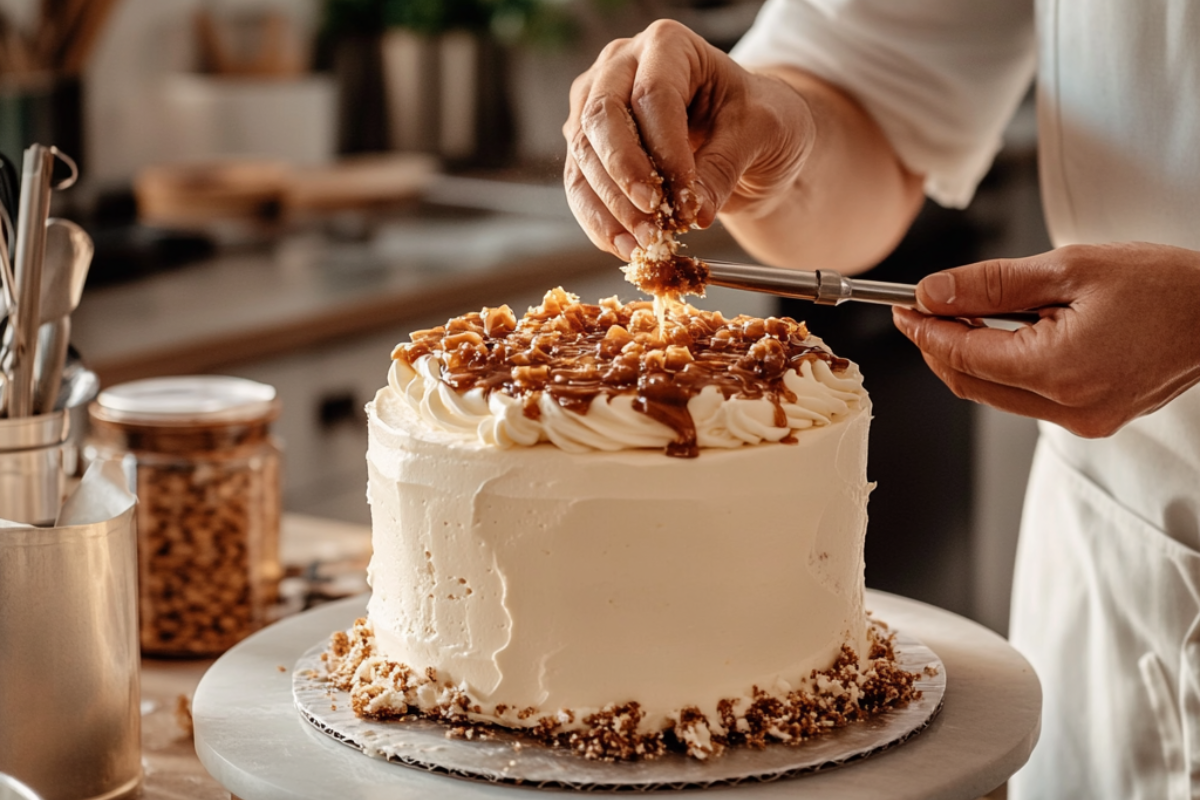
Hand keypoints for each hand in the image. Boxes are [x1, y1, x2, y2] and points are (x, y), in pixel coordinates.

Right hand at [563, 20, 813, 259]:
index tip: (685, 194)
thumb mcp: (762, 132)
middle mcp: (621, 68)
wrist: (748, 138)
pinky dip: (600, 224)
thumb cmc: (757, 118)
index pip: (653, 94)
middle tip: (652, 217)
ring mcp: (596, 107)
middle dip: (624, 175)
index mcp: (669, 46)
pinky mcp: (588, 149)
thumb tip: (691, 212)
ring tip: (644, 244)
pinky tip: (626, 248)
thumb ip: (725, 166)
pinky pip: (581, 189)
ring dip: (610, 208)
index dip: (665, 148)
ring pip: (583, 158)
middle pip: (602, 118)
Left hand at [891, 242, 1199, 437]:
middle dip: (938, 345)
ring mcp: (1082, 419)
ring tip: (962, 313)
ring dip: (969, 356)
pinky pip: (1027, 397)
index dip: (924, 330)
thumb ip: (991, 284)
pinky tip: (1003, 333)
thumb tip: (933, 293)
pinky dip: (1004, 366)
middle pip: (970, 382)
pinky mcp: (1094, 417)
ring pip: (995, 392)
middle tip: (921, 308)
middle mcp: (1068, 408)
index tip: (902, 306)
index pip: (962, 356)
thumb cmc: (1162, 286)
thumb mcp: (1069, 269)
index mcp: (1059, 371)